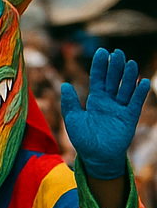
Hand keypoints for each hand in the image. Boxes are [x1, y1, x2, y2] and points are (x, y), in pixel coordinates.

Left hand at [61, 48, 149, 179]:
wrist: (96, 156)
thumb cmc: (83, 139)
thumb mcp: (73, 119)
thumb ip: (69, 103)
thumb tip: (65, 85)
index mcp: (95, 100)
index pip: (98, 78)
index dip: (100, 66)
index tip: (101, 51)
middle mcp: (109, 102)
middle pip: (113, 80)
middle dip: (115, 67)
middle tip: (117, 52)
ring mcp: (120, 109)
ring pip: (125, 89)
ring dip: (128, 76)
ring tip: (130, 63)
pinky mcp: (129, 118)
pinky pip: (135, 103)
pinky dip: (139, 93)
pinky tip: (143, 81)